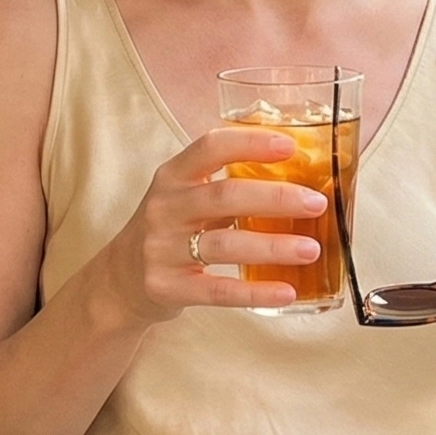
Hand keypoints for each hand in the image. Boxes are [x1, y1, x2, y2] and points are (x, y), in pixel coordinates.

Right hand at [101, 126, 330, 323]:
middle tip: (315, 203)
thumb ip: (227, 187)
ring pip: (225, 244)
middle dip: (276, 198)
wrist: (120, 280)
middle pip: (224, 196)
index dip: (250, 143)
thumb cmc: (170, 231)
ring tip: (311, 249)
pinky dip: (255, 291)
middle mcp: (164, 208)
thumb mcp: (185, 198)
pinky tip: (287, 290)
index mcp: (172, 176)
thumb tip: (300, 181)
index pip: (210, 147)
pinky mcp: (166, 287)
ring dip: (273, 246)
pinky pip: (218, 290)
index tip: (290, 146)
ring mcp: (161, 249)